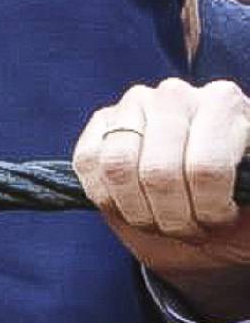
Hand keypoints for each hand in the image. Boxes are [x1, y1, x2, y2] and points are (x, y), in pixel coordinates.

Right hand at [73, 78, 249, 318]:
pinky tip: (132, 205)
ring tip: (158, 220)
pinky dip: (106, 198)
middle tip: (187, 228)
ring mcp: (133, 104)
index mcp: (224, 103)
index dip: (210, 210)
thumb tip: (242, 189)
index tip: (221, 219)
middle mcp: (176, 94)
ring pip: (117, 167)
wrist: (205, 202)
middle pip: (158, 172)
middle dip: (172, 218)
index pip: (206, 168)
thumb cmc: (237, 202)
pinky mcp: (101, 122)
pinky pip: (88, 163)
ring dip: (137, 211)